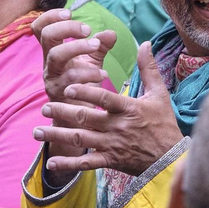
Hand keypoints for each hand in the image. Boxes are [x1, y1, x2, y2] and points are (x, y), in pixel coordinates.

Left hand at [33, 42, 182, 175]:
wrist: (170, 159)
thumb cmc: (164, 124)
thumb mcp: (159, 94)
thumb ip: (149, 68)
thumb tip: (145, 43)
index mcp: (128, 108)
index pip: (103, 98)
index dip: (85, 93)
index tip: (67, 87)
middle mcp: (117, 127)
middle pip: (86, 118)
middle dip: (63, 112)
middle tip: (45, 107)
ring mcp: (112, 145)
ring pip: (81, 139)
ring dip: (58, 135)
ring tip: (38, 130)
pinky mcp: (110, 160)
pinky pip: (86, 163)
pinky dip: (68, 164)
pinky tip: (51, 162)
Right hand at [34, 8, 115, 109]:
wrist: (77, 119)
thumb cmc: (82, 86)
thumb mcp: (91, 62)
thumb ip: (100, 47)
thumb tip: (111, 33)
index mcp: (53, 52)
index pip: (41, 28)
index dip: (51, 16)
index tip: (69, 12)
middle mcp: (48, 64)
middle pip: (47, 37)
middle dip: (67, 29)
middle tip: (87, 30)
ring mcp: (52, 79)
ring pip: (56, 56)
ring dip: (77, 48)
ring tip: (97, 47)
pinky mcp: (59, 95)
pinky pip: (70, 80)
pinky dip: (88, 73)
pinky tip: (103, 73)